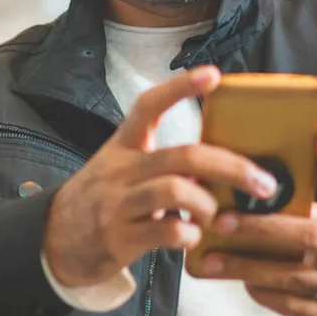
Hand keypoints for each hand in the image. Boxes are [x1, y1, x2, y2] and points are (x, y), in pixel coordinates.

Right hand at [43, 66, 281, 287]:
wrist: (53, 240)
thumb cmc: (102, 201)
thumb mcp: (120, 169)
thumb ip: (162, 163)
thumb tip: (222, 164)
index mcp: (124, 146)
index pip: (150, 105)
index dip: (181, 88)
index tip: (214, 75)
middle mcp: (121, 169)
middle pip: (183, 155)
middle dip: (232, 167)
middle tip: (263, 182)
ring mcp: (118, 204)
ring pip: (175, 190)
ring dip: (209, 205)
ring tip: (215, 216)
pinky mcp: (119, 237)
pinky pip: (166, 231)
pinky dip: (190, 236)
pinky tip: (191, 238)